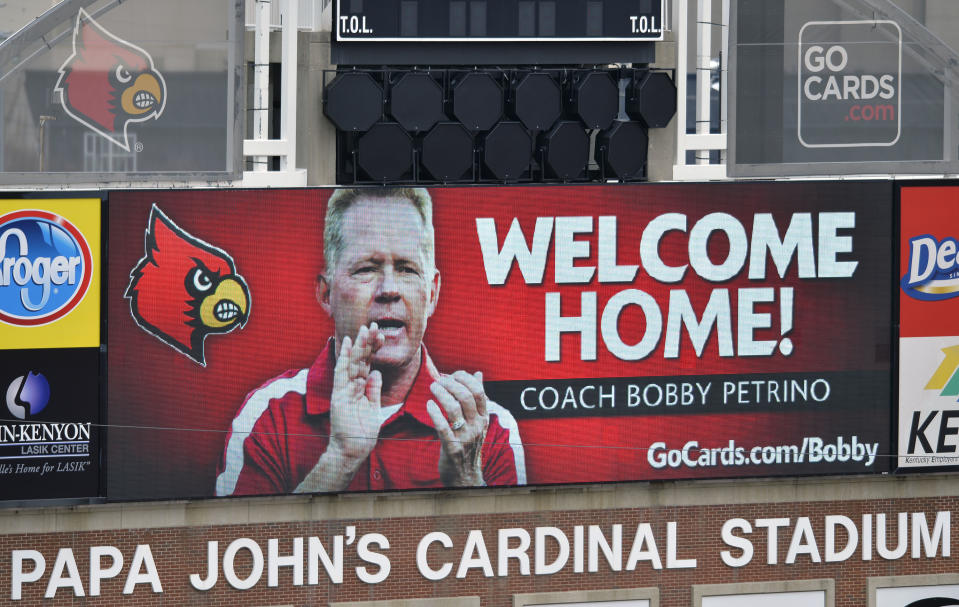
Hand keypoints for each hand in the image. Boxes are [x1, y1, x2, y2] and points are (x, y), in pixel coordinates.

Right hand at [295, 324, 383, 492]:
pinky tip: (347, 344)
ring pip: (352, 362)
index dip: (373, 350)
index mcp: (360, 388)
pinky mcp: (338, 395)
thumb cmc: (362, 432)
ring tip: (364, 329)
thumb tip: (376, 372)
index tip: (381, 336)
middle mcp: (351, 385)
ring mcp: (344, 389)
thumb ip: (373, 390)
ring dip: (358, 345)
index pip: (367, 364)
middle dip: (367, 342)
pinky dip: (343, 358)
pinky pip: (341, 373)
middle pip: (360, 359)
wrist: (352, 449)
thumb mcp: (374, 408)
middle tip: (374, 325)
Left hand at [426, 371, 488, 486]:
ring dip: (441, 394)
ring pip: (453, 408)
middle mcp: (476, 426)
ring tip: (432, 388)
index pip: (478, 391)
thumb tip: (478, 374)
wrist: (465, 475)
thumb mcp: (477, 421)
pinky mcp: (451, 447)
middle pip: (466, 397)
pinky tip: (429, 405)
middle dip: (450, 384)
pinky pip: (442, 427)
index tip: (452, 374)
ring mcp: (465, 437)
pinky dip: (434, 413)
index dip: (465, 378)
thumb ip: (477, 397)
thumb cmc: (469, 444)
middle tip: (438, 381)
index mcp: (483, 417)